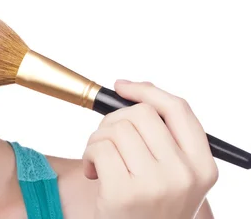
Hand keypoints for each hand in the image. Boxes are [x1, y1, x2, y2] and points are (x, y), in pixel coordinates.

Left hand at [82, 80, 218, 218]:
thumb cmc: (149, 204)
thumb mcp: (174, 175)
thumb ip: (166, 137)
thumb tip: (138, 89)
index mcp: (202, 166)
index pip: (178, 109)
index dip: (147, 91)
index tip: (122, 86)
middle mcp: (184, 174)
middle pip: (140, 114)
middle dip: (114, 121)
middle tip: (108, 143)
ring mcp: (155, 184)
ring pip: (115, 129)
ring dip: (98, 140)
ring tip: (101, 162)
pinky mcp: (124, 192)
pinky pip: (99, 148)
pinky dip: (88, 155)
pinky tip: (94, 174)